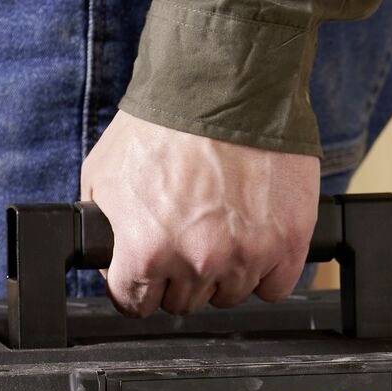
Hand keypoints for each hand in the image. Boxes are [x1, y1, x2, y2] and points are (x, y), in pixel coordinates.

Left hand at [80, 111, 319, 316]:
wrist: (226, 86)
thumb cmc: (163, 124)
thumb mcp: (104, 174)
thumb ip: (103, 227)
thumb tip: (108, 258)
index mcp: (146, 252)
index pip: (134, 304)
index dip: (136, 284)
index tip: (145, 270)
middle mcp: (197, 262)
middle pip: (184, 302)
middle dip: (180, 274)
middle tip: (186, 232)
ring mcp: (247, 256)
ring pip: (230, 295)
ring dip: (224, 271)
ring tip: (221, 226)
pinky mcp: (288, 242)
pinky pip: (276, 287)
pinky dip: (267, 270)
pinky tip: (255, 238)